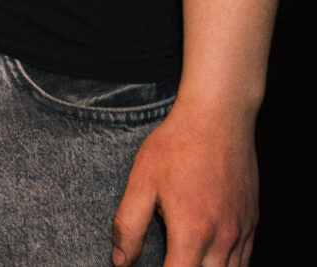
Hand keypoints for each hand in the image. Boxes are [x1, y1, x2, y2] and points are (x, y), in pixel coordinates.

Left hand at [113, 96, 257, 265]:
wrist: (218, 119)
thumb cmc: (176, 146)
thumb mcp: (141, 183)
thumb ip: (129, 226)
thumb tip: (121, 262)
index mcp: (192, 233)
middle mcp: (222, 239)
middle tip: (168, 260)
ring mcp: (241, 232)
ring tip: (184, 259)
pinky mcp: (252, 222)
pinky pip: (245, 261)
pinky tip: (210, 261)